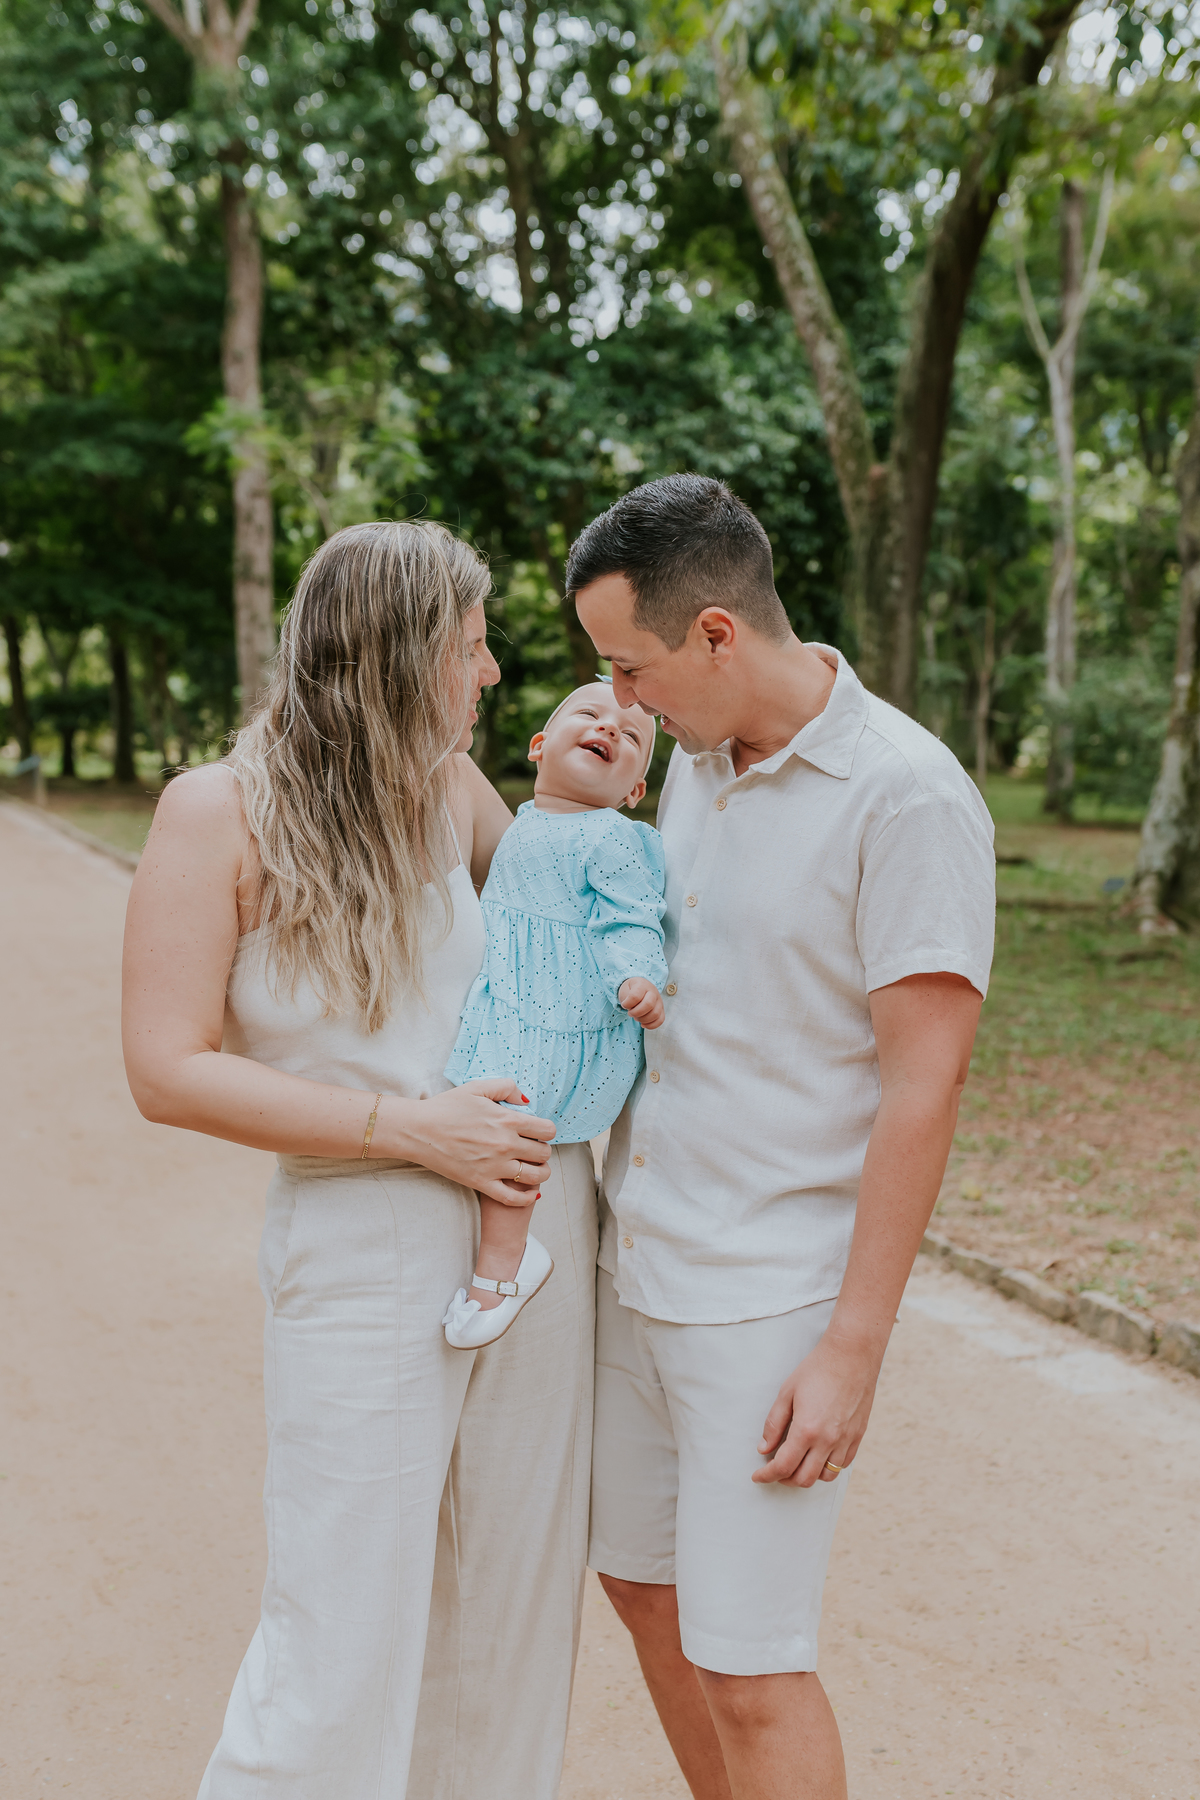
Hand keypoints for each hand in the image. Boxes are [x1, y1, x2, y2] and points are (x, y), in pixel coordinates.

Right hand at [390, 1077, 555, 1206]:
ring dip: (540, 1173)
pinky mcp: (481, 1183)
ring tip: (532, 1168)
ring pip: (536, 1176)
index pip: (547, 1130)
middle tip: (532, 1149)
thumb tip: (527, 1101)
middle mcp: (505, 1144)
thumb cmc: (446, 1107)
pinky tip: (530, 1193)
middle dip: (542, 1150)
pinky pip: (513, 1198)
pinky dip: (527, 1198)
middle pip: (544, 1154)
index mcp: (507, 1120)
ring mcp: (494, 1166)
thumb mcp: (477, 1088)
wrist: (419, 1130)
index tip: (537, 1132)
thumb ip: (506, 1087)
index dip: (546, 1131)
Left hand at [619, 976, 664, 1029]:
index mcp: (642, 984)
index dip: (627, 1004)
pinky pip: (660, 1020)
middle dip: (636, 1013)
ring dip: (643, 1019)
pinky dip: (651, 1025)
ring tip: (636, 1017)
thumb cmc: (630, 990)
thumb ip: (627, 998)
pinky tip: (643, 1024)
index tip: (624, 1005)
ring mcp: (659, 1001)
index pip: (635, 996)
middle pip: (648, 1004)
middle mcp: (653, 991)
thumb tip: (633, 1009)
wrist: (638, 987)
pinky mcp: (661, 1009)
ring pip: (655, 1014)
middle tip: (630, 1013)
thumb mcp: (625, 990)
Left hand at [751, 1328, 881, 1488]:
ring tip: (797, 1464)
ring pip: (825, 1477)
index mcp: (807, 1430)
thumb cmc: (817, 1370)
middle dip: (784, 1479)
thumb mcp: (787, 1392)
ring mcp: (846, 1440)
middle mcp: (828, 1440)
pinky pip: (843, 1465)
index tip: (758, 1475)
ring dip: (808, 1476)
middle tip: (774, 1470)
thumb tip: (763, 1448)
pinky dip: (828, 1468)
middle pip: (804, 1479)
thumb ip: (774, 1423)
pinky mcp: (858, 1436)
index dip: (767, 1475)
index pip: (783, 1466)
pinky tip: (818, 1456)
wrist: (851, 1355)